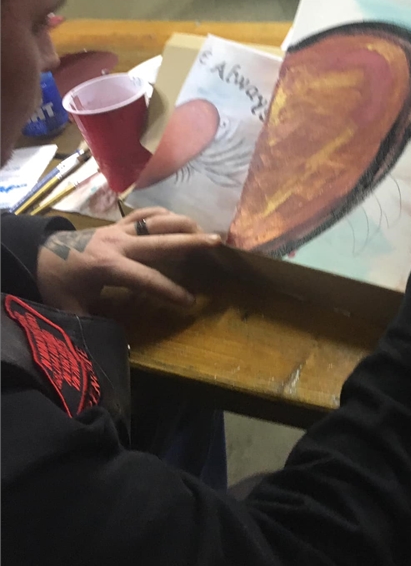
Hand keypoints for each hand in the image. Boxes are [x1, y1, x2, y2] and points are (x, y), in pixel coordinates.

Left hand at [37, 208, 220, 314]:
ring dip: (182, 223)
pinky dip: (164, 215)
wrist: (38, 254)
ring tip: (205, 230)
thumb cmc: (56, 284)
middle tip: (216, 242)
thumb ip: (95, 326)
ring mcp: (118, 230)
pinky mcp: (117, 225)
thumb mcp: (70, 310)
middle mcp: (118, 244)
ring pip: (156, 221)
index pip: (146, 278)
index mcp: (108, 266)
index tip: (190, 301)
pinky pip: (145, 215)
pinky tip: (179, 221)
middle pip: (160, 240)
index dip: (169, 290)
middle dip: (190, 241)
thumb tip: (120, 350)